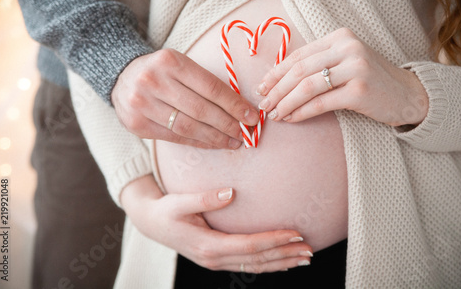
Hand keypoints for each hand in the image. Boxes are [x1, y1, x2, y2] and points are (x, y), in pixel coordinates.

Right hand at [111, 49, 259, 148]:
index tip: (252, 117)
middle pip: (200, 109)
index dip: (234, 104)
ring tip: (232, 142)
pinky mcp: (137, 124)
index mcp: (170, 61)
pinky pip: (174, 137)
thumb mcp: (181, 65)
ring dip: (214, 137)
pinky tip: (212, 144)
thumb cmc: (162, 71)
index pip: (210, 87)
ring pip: (187, 127)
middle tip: (245, 133)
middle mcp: (153, 81)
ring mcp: (142, 104)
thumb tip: (241, 108)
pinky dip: (197, 142)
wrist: (122, 76)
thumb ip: (205, 82)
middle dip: (228, 124)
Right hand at [121, 175, 312, 272]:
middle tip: (309, 250)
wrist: (150, 223)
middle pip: (257, 261)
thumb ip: (205, 198)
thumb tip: (231, 192)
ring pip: (254, 267)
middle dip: (284, 255)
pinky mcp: (217, 259)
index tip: (295, 234)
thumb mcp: (180, 202)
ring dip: (281, 263)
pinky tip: (282, 262)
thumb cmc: (165, 211)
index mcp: (208, 246)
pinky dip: (268, 264)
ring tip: (304, 258)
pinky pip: (247, 266)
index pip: (249, 247)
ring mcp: (216, 262)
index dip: (273, 241)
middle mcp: (214, 259)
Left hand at [256, 28, 428, 125]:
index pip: (299, 55)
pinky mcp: (360, 90)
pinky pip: (321, 103)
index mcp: (340, 37)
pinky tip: (292, 119)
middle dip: (276, 89)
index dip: (276, 72)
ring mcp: (355, 68)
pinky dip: (302, 113)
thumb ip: (318, 64)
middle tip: (264, 104)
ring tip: (275, 114)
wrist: (408, 95)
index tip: (262, 86)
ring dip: (286, 103)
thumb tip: (278, 80)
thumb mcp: (345, 62)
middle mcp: (348, 48)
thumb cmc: (370, 80)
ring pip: (306, 87)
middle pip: (299, 71)